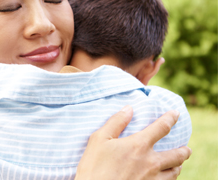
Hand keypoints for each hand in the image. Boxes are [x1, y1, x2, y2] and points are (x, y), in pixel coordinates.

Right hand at [75, 105, 191, 179]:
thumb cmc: (94, 167)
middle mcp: (151, 162)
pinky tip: (166, 179)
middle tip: (186, 149)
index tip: (176, 114)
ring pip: (175, 172)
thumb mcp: (98, 139)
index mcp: (139, 145)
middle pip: (177, 154)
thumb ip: (115, 122)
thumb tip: (129, 109)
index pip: (161, 127)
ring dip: (178, 166)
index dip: (170, 118)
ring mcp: (152, 179)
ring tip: (178, 164)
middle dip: (184, 150)